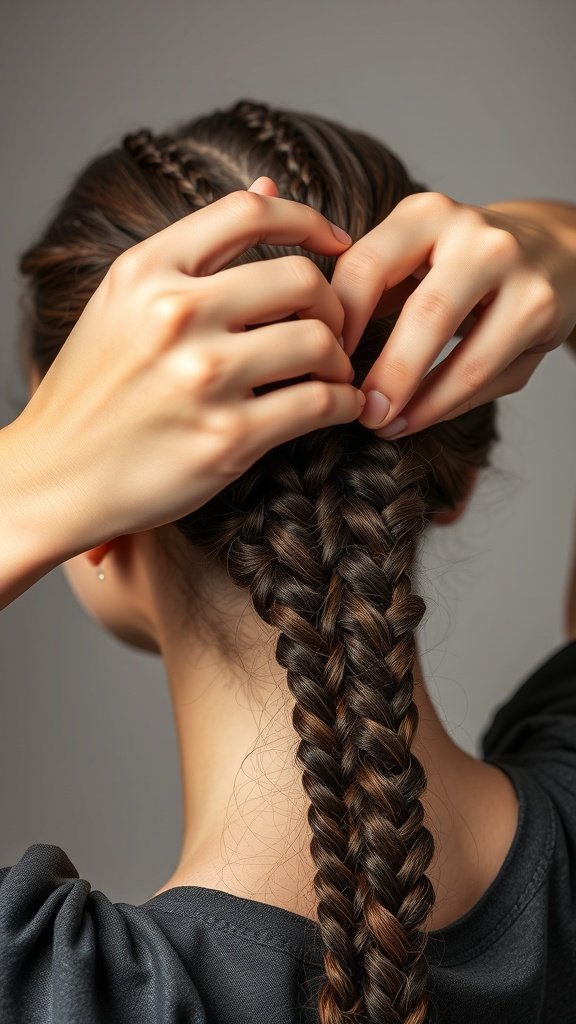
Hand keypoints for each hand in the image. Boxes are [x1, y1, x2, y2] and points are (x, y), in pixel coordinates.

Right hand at [16, 182, 361, 555]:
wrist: (54, 478)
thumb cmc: (93, 391)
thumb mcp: (123, 303)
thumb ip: (195, 250)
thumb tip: (267, 186)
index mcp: (146, 271)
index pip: (250, 213)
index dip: (309, 221)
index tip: (336, 244)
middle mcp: (174, 314)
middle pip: (301, 279)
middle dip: (334, 304)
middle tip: (333, 329)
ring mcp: (202, 377)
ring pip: (319, 341)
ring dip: (341, 360)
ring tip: (331, 375)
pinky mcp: (226, 438)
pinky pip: (318, 404)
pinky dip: (342, 404)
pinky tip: (336, 408)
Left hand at [324, 191, 575, 436]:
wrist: (552, 248)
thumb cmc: (460, 264)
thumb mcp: (413, 255)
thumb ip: (370, 287)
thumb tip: (314, 348)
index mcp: (425, 215)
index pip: (366, 267)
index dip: (340, 325)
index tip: (321, 366)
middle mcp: (475, 236)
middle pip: (425, 314)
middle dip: (388, 375)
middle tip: (359, 413)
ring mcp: (517, 274)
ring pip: (465, 358)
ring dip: (420, 404)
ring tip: (387, 426)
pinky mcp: (542, 312)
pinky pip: (489, 376)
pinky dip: (448, 406)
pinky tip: (419, 418)